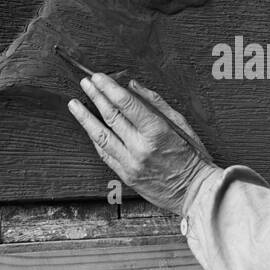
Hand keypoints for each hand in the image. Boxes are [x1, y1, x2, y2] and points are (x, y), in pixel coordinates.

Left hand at [68, 73, 217, 213]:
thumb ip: (156, 103)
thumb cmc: (192, 156)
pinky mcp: (126, 176)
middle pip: (111, 117)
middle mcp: (141, 148)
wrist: (194, 191)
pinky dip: (95, 139)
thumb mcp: (181, 124)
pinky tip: (88, 127)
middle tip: (85, 83)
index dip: (109, 88)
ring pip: (101, 137)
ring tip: (74, 104)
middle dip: (96, 97)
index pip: (126, 104)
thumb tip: (132, 86)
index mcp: (157, 131)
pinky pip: (105, 154)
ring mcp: (131, 164)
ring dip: (85, 118)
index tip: (98, 77)